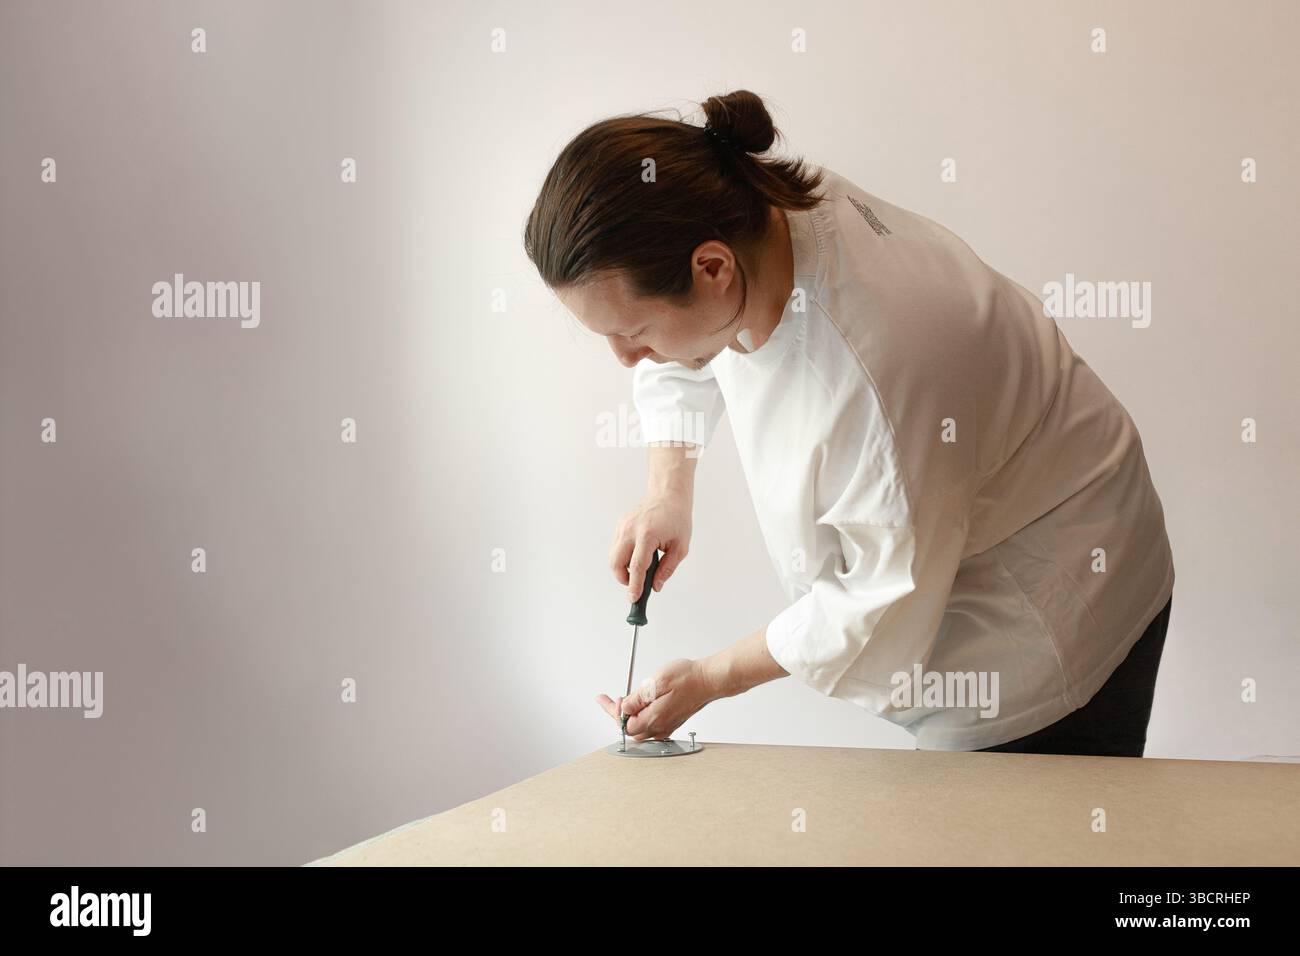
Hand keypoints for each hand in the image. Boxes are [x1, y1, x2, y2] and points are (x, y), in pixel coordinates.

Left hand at [596, 658, 714, 740]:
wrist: (709, 680)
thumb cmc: (688, 678)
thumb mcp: (658, 681)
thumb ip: (638, 698)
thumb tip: (624, 708)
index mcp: (655, 717)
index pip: (625, 725)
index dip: (614, 712)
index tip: (610, 699)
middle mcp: (661, 726)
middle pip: (631, 730)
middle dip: (619, 715)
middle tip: (611, 700)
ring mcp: (667, 725)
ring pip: (641, 730)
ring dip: (630, 718)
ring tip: (624, 701)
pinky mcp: (673, 721)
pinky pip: (651, 726)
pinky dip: (641, 718)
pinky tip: (640, 705)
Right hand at [609, 493, 691, 601]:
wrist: (668, 496)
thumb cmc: (677, 519)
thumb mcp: (680, 547)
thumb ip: (667, 569)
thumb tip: (656, 586)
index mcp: (648, 534)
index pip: (637, 566)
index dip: (634, 585)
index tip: (634, 598)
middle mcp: (631, 529)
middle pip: (616, 563)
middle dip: (624, 579)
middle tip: (637, 584)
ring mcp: (623, 526)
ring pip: (613, 557)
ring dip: (623, 568)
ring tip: (640, 568)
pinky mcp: (620, 525)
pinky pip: (616, 547)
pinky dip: (623, 557)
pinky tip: (638, 553)